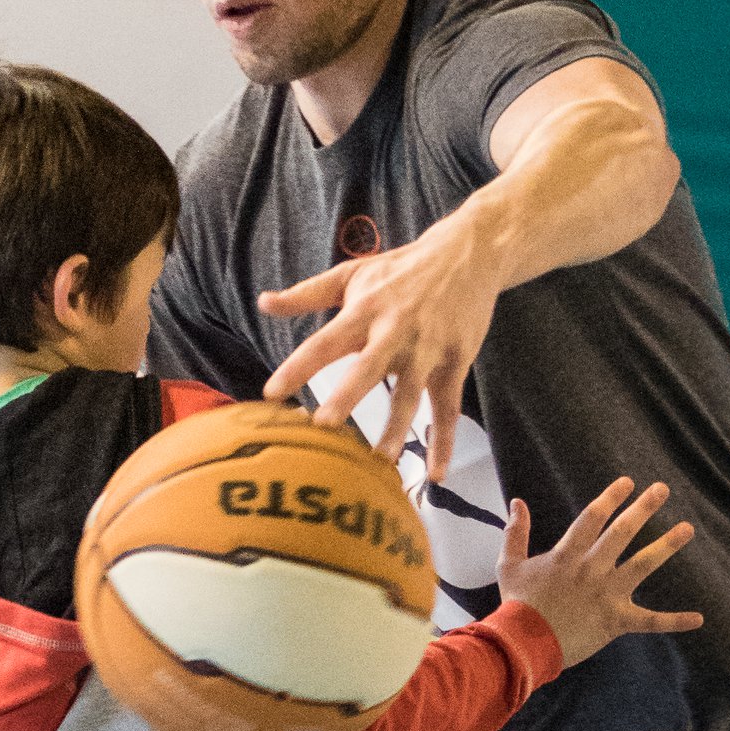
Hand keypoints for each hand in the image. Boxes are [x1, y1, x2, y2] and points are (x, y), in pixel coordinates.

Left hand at [259, 213, 501, 472]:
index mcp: (364, 310)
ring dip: (398, 428)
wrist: (466, 255)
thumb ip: (307, 293)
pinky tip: (435, 475)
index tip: (272, 392)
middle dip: (347, 395)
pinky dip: (444, 441)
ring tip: (381, 460)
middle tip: (324, 425)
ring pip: (411, 394)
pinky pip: (448, 408)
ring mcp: (428, 349)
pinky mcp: (456, 363)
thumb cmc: (400, 269)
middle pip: (368, 367)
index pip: (324, 341)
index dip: (298, 366)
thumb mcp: (352, 274)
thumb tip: (263, 302)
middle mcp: (395, 331)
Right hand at [496, 477, 702, 666]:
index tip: (627, 482)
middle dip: (643, 509)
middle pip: (622, 533)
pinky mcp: (617, 621)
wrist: (525, 644)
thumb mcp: (509, 564)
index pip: (593, 518)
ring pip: (643, 566)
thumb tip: (517, 503)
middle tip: (662, 489)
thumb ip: (516, 532)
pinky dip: (675, 621)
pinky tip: (698, 618)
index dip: (611, 498)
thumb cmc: (517, 604)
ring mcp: (607, 595)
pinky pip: (651, 622)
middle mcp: (592, 569)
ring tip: (687, 528)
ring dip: (667, 546)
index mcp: (567, 554)